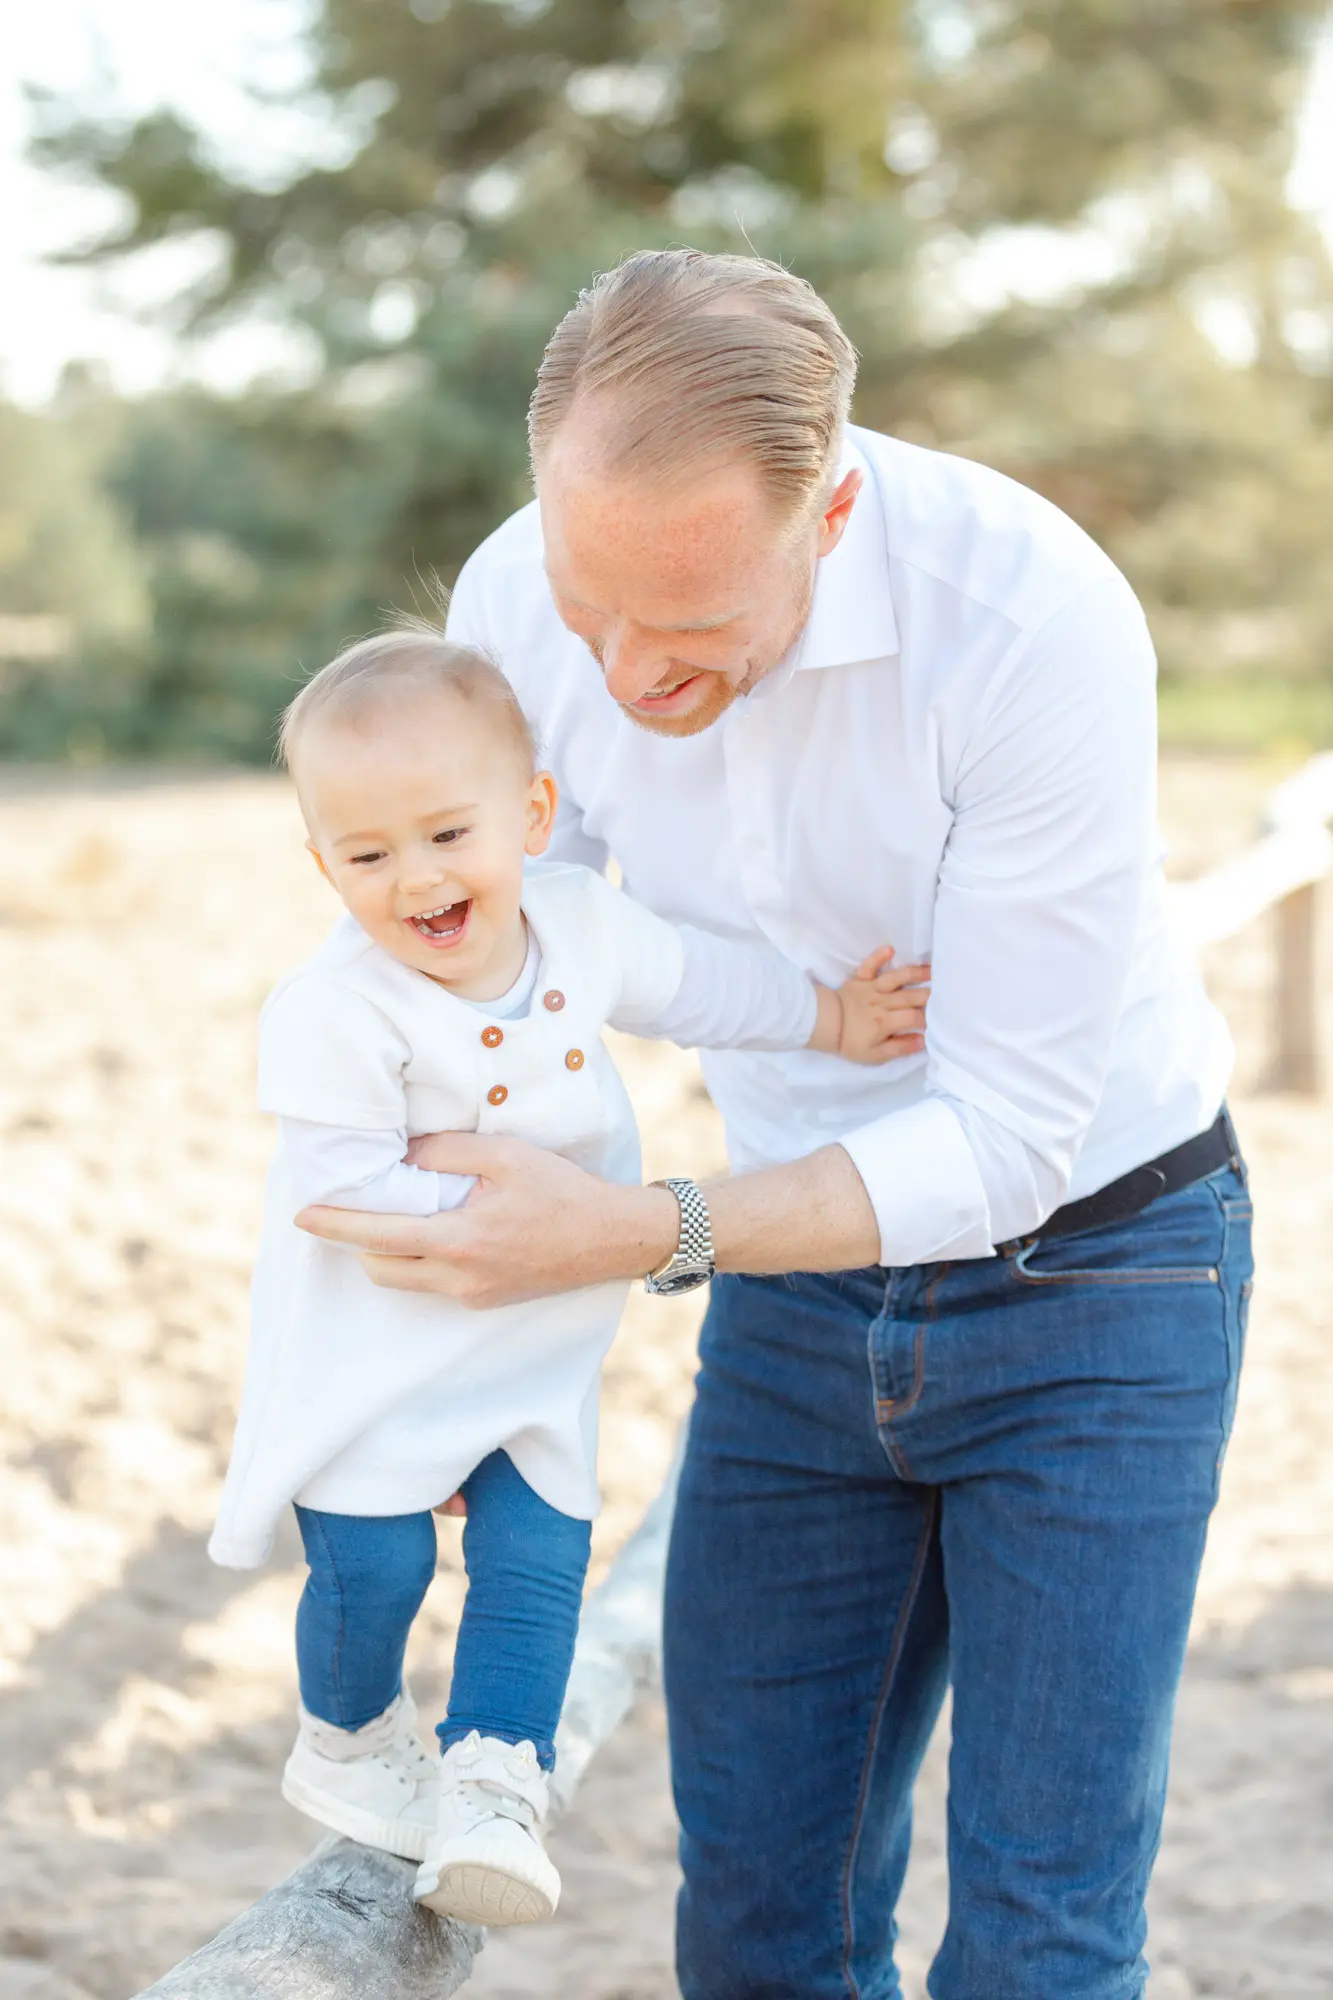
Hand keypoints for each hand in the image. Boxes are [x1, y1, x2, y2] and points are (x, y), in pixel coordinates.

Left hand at [296, 1134, 679, 1307]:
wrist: (610, 1238)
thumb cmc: (560, 1190)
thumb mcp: (504, 1154)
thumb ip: (447, 1150)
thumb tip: (402, 1154)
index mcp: (461, 1239)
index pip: (380, 1236)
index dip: (336, 1226)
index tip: (303, 1215)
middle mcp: (460, 1277)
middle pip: (381, 1268)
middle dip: (359, 1242)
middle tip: (354, 1208)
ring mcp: (472, 1295)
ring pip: (404, 1281)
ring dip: (389, 1252)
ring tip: (398, 1216)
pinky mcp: (485, 1301)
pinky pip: (434, 1284)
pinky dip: (422, 1260)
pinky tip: (439, 1230)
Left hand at [809, 947, 929, 1064]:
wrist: (821, 1025)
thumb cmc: (850, 1041)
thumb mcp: (874, 1055)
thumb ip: (899, 1048)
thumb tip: (922, 1041)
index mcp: (885, 1022)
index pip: (915, 1018)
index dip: (930, 1019)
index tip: (940, 1020)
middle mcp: (882, 1002)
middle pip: (912, 996)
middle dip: (931, 995)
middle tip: (947, 993)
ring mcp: (871, 987)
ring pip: (897, 978)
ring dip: (915, 972)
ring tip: (933, 970)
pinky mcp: (860, 978)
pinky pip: (870, 965)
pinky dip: (879, 956)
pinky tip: (890, 948)